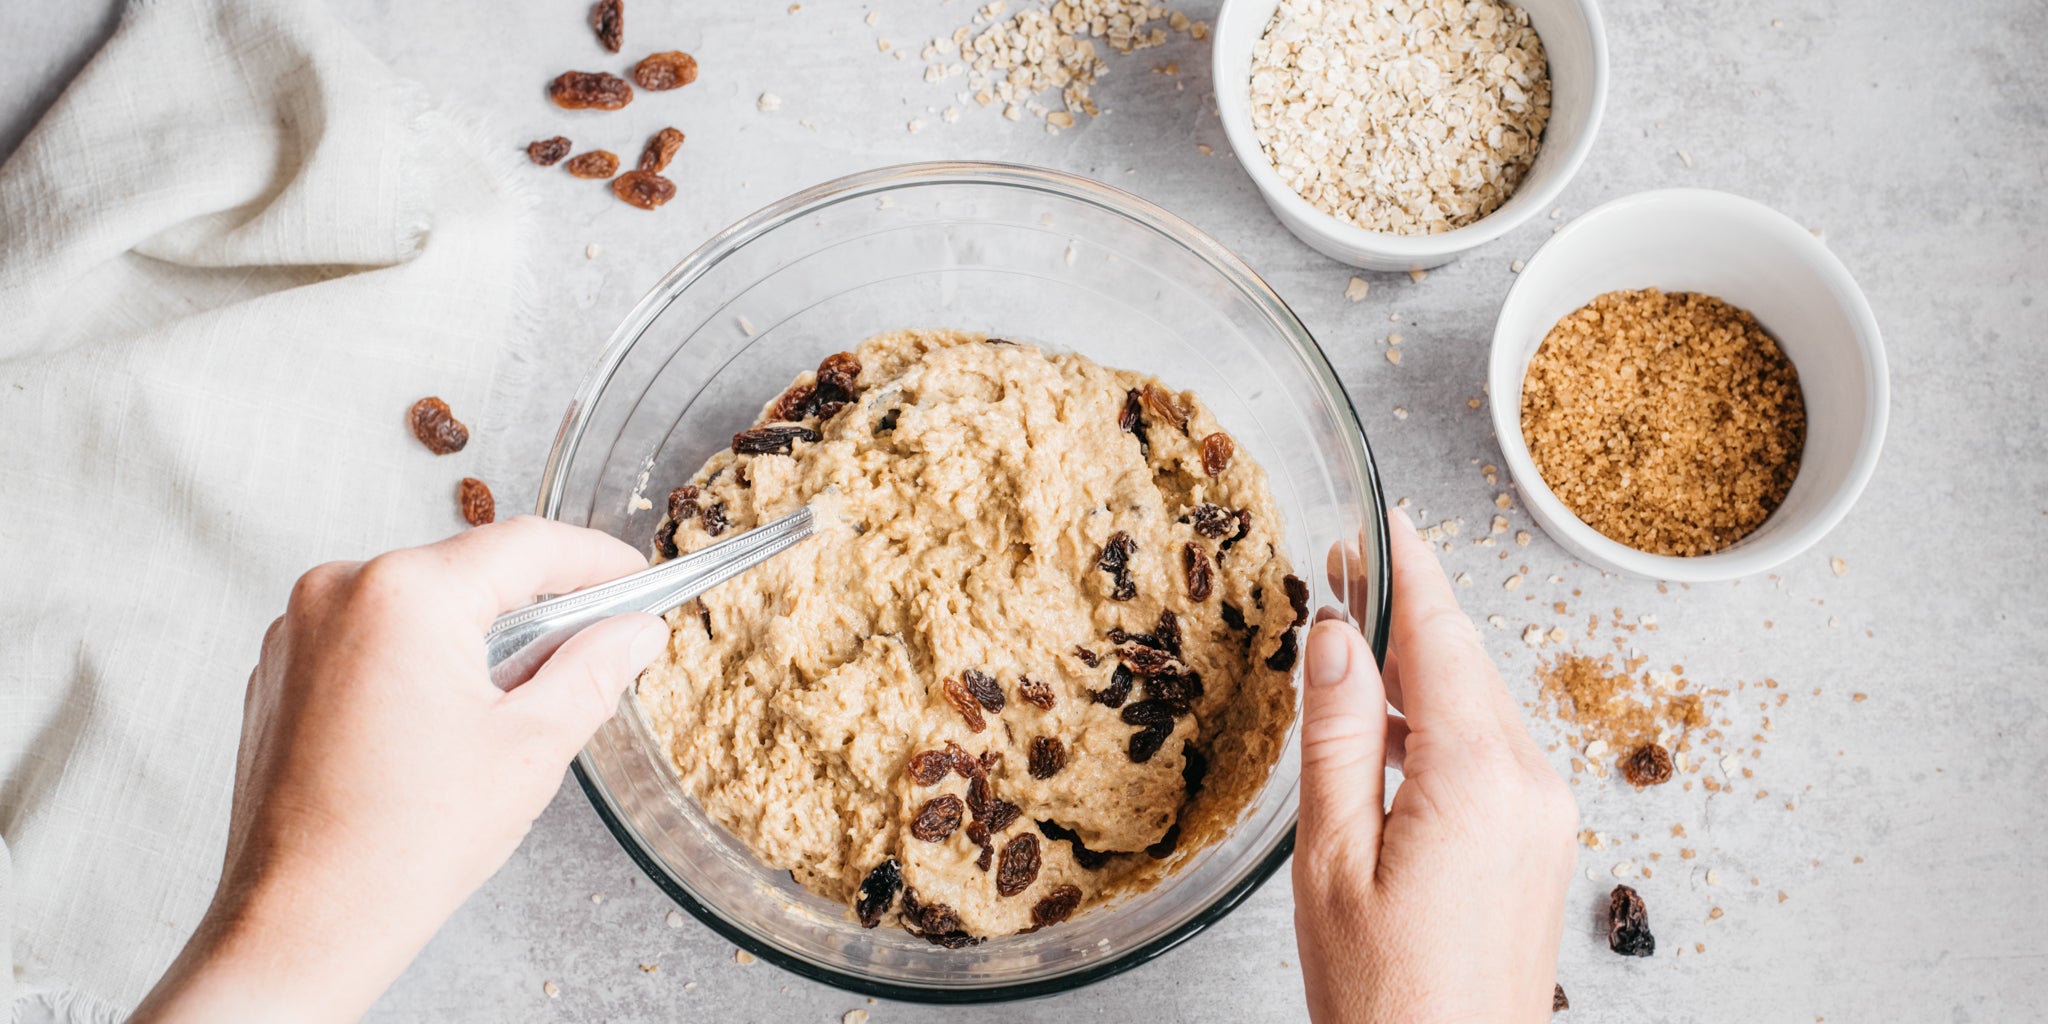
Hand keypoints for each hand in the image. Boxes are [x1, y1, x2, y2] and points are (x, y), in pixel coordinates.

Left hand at [131, 517, 669, 1022]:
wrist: (302, 923)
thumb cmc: (402, 846)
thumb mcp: (531, 747)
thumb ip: (593, 669)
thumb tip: (634, 632)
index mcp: (404, 595)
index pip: (526, 545)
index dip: (596, 559)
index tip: (636, 580)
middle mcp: (338, 591)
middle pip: (470, 570)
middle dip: (537, 605)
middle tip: (594, 647)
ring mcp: (298, 629)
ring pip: (420, 602)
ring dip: (477, 634)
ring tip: (516, 702)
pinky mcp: (280, 669)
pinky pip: (370, 635)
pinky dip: (420, 658)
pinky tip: (448, 720)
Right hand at [1292, 509, 1577, 1022]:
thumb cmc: (1384, 997)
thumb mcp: (1332, 860)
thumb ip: (1338, 737)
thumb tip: (1338, 637)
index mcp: (1477, 779)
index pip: (1442, 638)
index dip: (1407, 570)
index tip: (1381, 519)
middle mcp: (1531, 785)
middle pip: (1465, 663)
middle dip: (1407, 613)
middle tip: (1344, 572)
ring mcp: (1546, 815)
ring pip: (1479, 705)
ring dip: (1422, 668)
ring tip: (1355, 643)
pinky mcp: (1542, 844)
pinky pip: (1491, 752)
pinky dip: (1440, 723)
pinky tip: (1390, 729)